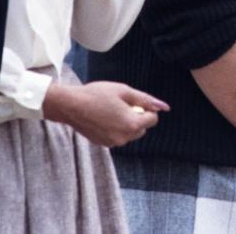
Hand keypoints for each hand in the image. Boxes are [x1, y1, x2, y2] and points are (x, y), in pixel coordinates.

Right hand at [41, 80, 168, 147]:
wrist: (70, 105)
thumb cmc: (97, 94)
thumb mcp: (125, 91)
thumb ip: (145, 99)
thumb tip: (164, 107)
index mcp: (132, 125)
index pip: (153, 119)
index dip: (146, 108)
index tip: (133, 101)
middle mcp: (124, 138)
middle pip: (142, 128)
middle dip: (137, 117)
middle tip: (121, 105)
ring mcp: (112, 143)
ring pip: (129, 133)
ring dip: (126, 123)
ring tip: (111, 110)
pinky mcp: (102, 143)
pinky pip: (117, 136)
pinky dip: (115, 128)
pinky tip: (102, 117)